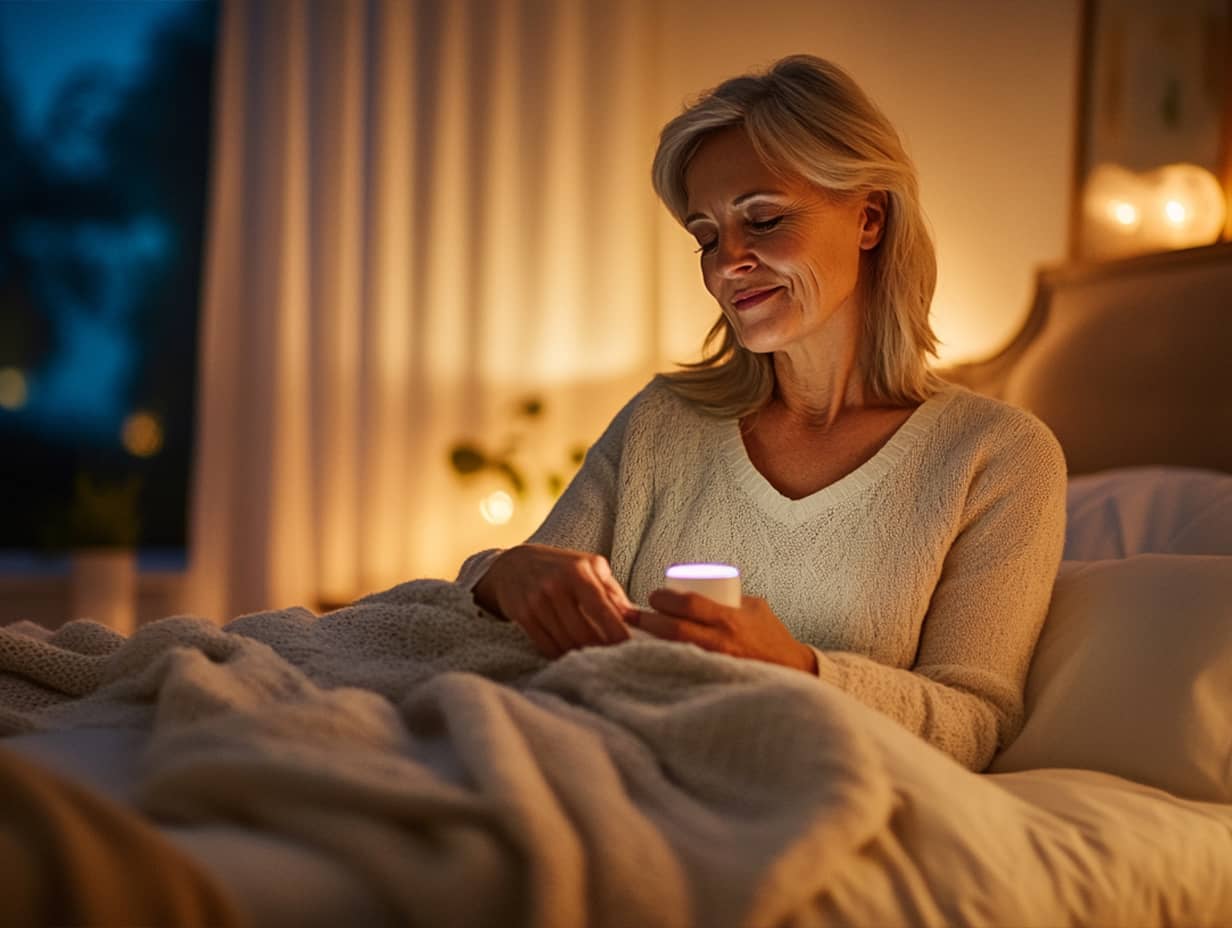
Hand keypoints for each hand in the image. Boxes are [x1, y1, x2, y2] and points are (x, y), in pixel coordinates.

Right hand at [473, 544, 635, 657]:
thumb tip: (633, 616)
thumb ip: (611, 589)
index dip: (617, 633)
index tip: (630, 648)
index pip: (602, 609)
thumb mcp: (588, 566)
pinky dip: (561, 654)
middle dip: (601, 648)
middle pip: (584, 632)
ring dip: (582, 654)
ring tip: (595, 658)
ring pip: (566, 642)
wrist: (513, 564)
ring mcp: (536, 602)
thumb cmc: (560, 566)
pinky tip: (571, 654)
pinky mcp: (523, 616)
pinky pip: (547, 645)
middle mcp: (555, 586)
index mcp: (577, 572)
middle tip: (614, 658)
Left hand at [631, 590, 818, 673]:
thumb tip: (701, 586)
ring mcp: (716, 664)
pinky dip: (664, 662)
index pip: (688, 604)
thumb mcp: (754, 608)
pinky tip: (648, 659)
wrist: (792, 670)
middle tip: (636, 614)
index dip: (664, 599)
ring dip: (650, 642)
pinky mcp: (714, 680)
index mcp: (729, 619)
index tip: (654, 596)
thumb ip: (729, 597)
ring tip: (636, 635)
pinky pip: (683, 670)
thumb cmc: (771, 635)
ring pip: (673, 652)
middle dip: (648, 620)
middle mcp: (720, 642)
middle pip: (673, 629)